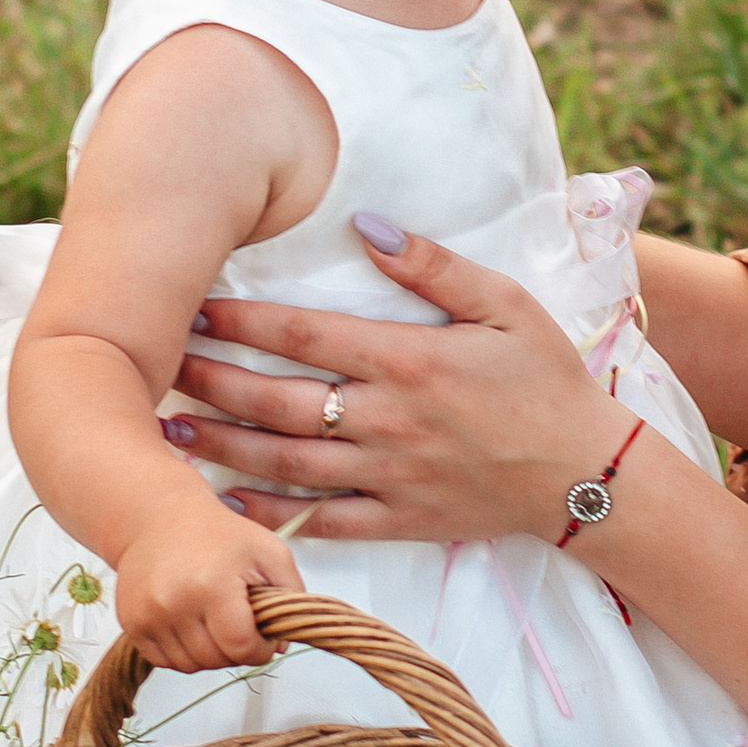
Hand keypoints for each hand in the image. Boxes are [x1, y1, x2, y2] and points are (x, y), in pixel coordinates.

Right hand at [112, 484, 301, 674]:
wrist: (161, 518)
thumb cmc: (217, 534)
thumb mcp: (270, 552)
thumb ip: (290, 596)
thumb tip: (281, 644)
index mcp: (211, 585)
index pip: (241, 647)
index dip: (260, 649)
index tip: (262, 635)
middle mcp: (174, 603)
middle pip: (216, 660)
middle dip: (235, 650)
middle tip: (238, 622)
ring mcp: (148, 615)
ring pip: (190, 666)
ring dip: (208, 653)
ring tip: (213, 619)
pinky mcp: (131, 623)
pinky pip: (164, 661)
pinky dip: (183, 651)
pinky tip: (191, 623)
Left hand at [169, 222, 628, 542]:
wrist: (589, 476)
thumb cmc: (548, 381)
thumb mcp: (505, 304)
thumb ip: (433, 265)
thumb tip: (367, 226)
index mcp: (408, 361)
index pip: (303, 335)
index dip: (240, 320)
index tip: (192, 306)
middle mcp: (387, 421)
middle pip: (277, 400)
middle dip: (211, 381)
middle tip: (157, 367)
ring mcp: (389, 476)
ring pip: (285, 462)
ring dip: (222, 446)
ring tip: (169, 430)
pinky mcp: (400, 520)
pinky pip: (322, 520)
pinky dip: (271, 513)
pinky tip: (226, 502)